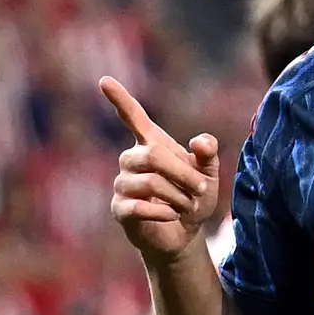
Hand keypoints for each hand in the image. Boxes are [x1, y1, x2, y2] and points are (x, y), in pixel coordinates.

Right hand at [97, 76, 222, 264]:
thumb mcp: (209, 176)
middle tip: (202, 190)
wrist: (184, 234)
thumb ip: (208, 156)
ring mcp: (122, 184)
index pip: (132, 116)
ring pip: (149, 182)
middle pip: (152, 155)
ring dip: (177, 195)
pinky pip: (139, 206)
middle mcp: (131, 159)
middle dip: (183, 174)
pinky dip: (163, 212)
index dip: (120, 99)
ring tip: (187, 205)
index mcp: (151, 144)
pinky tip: (172, 216)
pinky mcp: (120, 208)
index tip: (104, 80)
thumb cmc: (193, 198)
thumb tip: (202, 142)